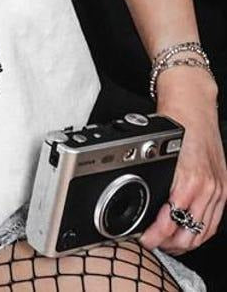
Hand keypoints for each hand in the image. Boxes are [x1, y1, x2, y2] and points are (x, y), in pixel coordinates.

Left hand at [140, 68, 225, 254]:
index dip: (157, 234)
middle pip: (189, 232)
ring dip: (184, 242)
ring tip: (165, 244)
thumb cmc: (173, 122)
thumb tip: (132, 196)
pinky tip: (186, 235)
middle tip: (150, 243)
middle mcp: (205, 187)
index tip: (143, 238)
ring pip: (202, 231)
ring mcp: (216, 189)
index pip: (173, 220)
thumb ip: (150, 174)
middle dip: (168, 243)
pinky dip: (200, 233)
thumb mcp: (155, 148)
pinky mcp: (222, 188)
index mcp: (188, 179)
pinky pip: (213, 222)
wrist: (193, 105)